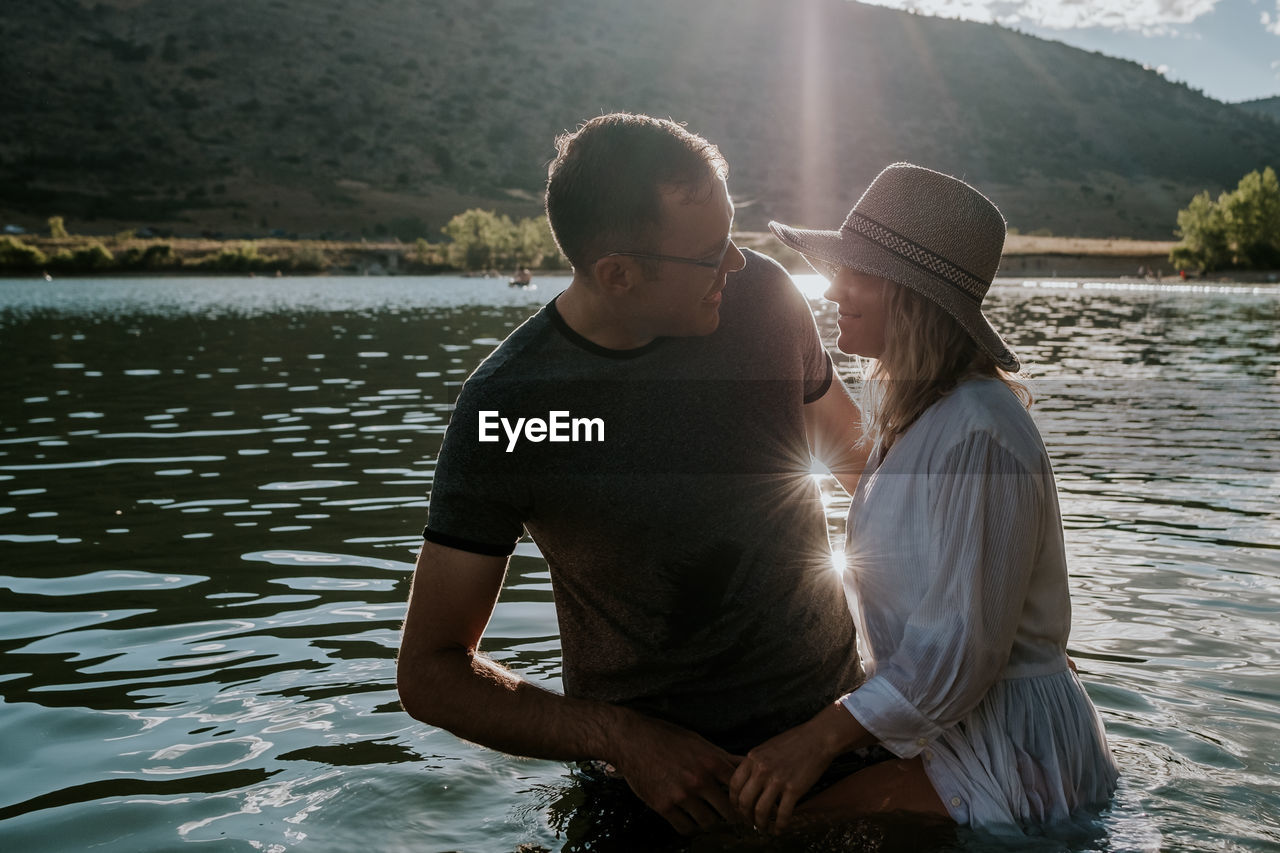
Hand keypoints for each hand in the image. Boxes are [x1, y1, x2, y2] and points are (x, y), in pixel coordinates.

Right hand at [610, 714, 742, 834]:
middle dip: (731, 817)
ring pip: (708, 823)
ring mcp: (681, 795)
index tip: (744, 806)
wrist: (632, 740)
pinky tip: (689, 819)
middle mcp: (699, 780)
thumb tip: (746, 764)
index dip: (744, 799)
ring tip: (709, 818)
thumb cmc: (667, 737)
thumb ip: (723, 757)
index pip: (740, 789)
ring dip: (710, 823)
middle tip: (730, 819)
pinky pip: (685, 828)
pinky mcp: (664, 806)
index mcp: (711, 762)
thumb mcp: (699, 742)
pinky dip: (690, 827)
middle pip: (728, 812)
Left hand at [729, 720, 836, 833]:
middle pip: (744, 801)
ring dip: (761, 824)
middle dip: (745, 816)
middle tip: (750, 821)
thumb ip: (755, 763)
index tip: (738, 809)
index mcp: (752, 758)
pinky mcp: (794, 789)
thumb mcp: (767, 748)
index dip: (734, 801)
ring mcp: (777, 779)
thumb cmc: (794, 742)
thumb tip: (747, 783)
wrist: (818, 738)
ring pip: (761, 811)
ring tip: (764, 828)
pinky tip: (780, 830)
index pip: (734, 785)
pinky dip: (779, 826)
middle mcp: (761, 769)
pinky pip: (782, 814)